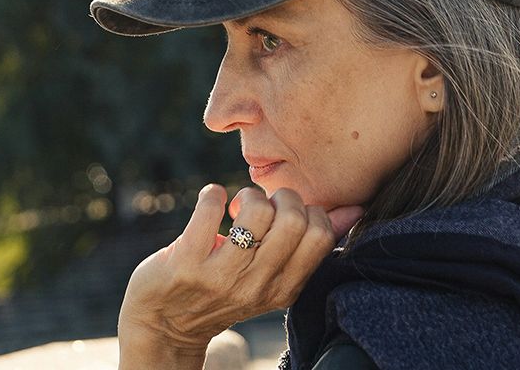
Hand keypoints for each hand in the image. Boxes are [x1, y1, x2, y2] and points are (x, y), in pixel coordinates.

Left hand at [117, 184, 363, 368]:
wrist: (165, 325)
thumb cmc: (224, 289)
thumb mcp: (272, 276)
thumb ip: (310, 244)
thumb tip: (355, 211)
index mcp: (284, 289)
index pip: (320, 237)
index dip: (307, 211)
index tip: (285, 215)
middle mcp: (256, 286)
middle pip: (293, 222)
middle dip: (281, 197)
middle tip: (263, 206)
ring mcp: (220, 276)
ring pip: (256, 215)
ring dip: (248, 195)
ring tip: (236, 206)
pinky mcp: (185, 263)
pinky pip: (209, 210)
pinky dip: (213, 194)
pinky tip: (211, 200)